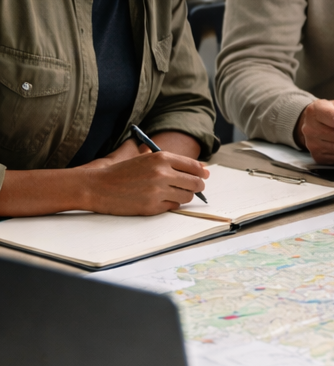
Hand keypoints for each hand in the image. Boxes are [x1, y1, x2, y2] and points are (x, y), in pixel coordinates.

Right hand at [79, 152, 208, 215]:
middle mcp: (162, 173)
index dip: (202, 172)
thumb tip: (202, 168)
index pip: (195, 166)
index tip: (203, 175)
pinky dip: (170, 204)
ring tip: (171, 193)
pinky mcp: (152, 207)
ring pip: (187, 197)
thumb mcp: (146, 159)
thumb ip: (172, 162)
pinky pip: (173, 207)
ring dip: (183, 196)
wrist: (98, 186)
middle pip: (196, 183)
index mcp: (161, 158)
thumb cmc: (122, 172)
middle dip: (197, 186)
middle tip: (192, 188)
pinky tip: (158, 200)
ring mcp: (157, 191)